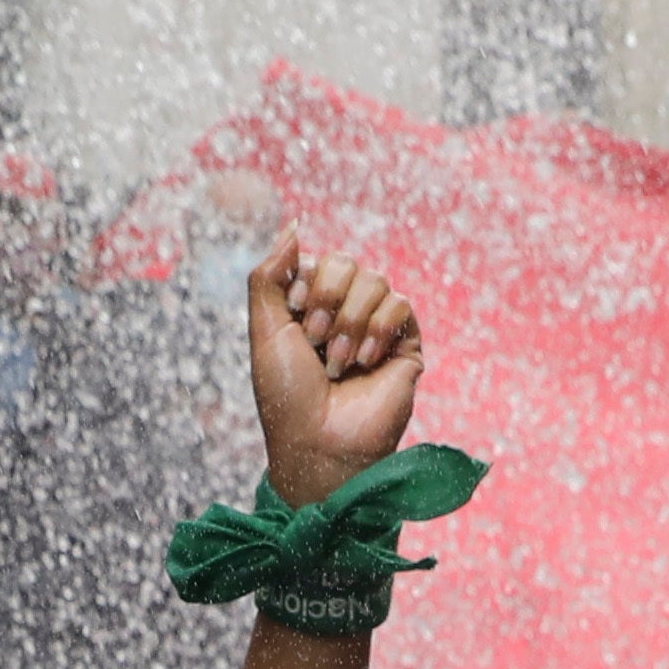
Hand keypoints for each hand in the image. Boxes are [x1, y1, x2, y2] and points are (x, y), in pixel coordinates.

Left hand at [248, 242, 420, 505]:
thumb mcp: (264, 330)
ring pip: (375, 281)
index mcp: (310, 309)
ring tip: (339, 364)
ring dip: (350, 321)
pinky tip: (365, 363)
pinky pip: (401, 305)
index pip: (318, 261)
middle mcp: (344, 315)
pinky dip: (378, 329)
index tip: (297, 319)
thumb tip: (293, 224)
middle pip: (348, 263)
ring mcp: (376, 330)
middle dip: (328, 297)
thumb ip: (268, 274)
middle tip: (316, 340)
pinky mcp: (404, 347)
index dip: (307, 283)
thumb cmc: (286, 397)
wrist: (318, 444)